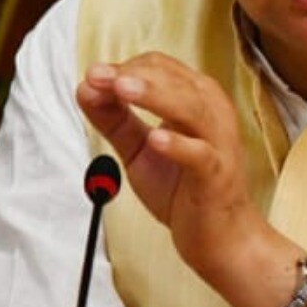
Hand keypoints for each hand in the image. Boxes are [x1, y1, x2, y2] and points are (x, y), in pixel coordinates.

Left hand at [76, 52, 300, 306]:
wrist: (220, 239)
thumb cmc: (184, 190)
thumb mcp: (140, 150)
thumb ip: (115, 120)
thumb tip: (85, 87)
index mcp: (196, 100)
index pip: (161, 68)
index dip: (125, 67)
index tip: (93, 76)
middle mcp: (212, 113)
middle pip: (175, 80)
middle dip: (133, 75)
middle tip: (97, 76)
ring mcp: (218, 143)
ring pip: (191, 108)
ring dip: (155, 96)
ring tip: (121, 90)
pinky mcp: (217, 174)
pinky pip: (200, 155)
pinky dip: (179, 145)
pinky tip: (156, 139)